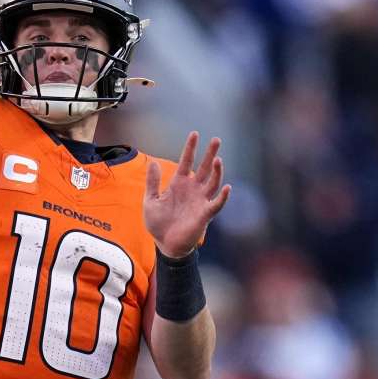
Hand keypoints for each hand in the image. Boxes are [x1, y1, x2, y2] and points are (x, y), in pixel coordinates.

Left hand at [144, 132, 230, 258]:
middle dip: (210, 154)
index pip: (187, 161)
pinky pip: (216, 203)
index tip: (194, 134)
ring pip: (213, 182)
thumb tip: (153, 162)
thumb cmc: (158, 223)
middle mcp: (192, 189)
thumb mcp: (151, 200)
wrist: (165, 244)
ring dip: (217, 172)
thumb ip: (153, 182)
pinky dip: (223, 196)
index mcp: (179, 184)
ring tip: (218, 159)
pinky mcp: (205, 214)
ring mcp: (200, 201)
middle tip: (216, 139)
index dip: (190, 148)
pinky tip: (227, 187)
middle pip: (204, 168)